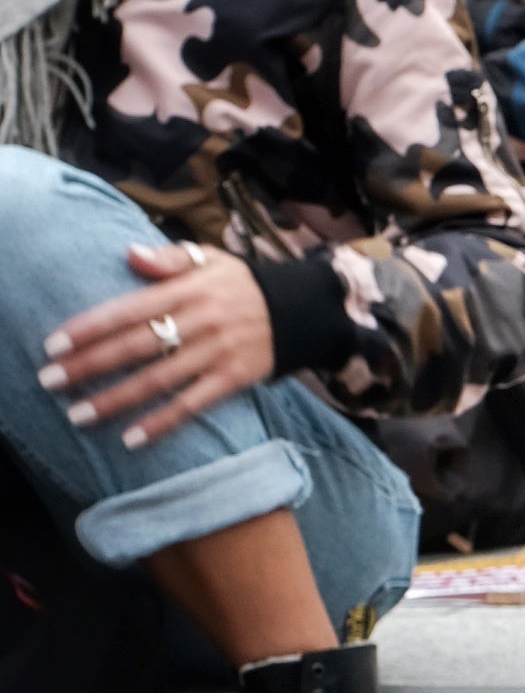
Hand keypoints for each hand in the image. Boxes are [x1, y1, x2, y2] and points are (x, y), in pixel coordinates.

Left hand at [41, 239, 276, 449]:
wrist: (303, 310)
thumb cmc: (244, 285)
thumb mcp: (211, 259)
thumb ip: (170, 258)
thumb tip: (130, 255)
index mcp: (189, 289)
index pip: (130, 309)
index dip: (91, 327)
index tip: (55, 344)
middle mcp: (201, 320)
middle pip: (137, 345)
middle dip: (91, 364)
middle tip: (52, 381)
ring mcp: (218, 351)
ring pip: (159, 378)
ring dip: (116, 399)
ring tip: (79, 415)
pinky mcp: (235, 378)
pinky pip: (193, 404)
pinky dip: (163, 422)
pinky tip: (132, 438)